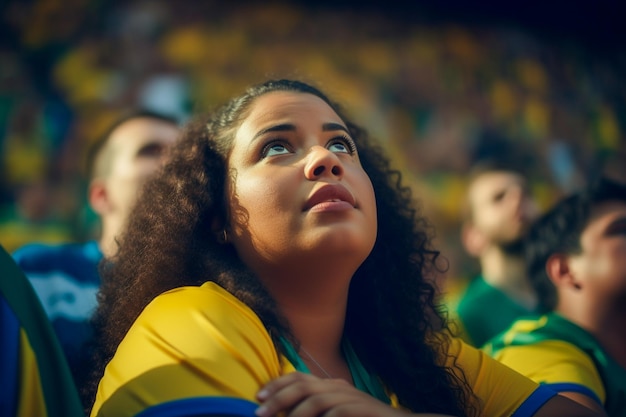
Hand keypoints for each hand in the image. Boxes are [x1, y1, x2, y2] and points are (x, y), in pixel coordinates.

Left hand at [254, 372, 454, 416]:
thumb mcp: (337, 413)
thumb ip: (318, 409)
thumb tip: (287, 412)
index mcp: (331, 386)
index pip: (300, 377)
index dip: (278, 383)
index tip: (258, 395)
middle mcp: (340, 388)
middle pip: (304, 384)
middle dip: (279, 396)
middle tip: (259, 412)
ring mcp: (352, 398)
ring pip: (318, 398)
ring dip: (295, 412)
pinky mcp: (363, 410)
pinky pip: (338, 413)